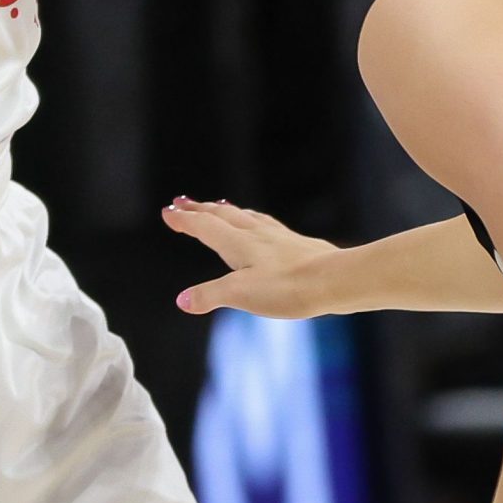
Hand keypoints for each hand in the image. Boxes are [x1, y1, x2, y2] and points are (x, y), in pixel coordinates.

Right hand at [163, 198, 340, 317]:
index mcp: (237, 243)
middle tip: (182, 202)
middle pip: (221, 215)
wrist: (334, 279)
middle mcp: (255, 234)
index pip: (204, 226)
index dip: (184, 219)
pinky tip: (261, 225)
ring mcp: (276, 237)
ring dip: (225, 210)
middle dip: (199, 209)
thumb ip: (210, 295)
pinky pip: (266, 224)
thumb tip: (182, 300)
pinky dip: (253, 219)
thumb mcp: (240, 294)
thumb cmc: (287, 288)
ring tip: (218, 205)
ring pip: (244, 217)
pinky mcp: (295, 243)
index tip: (168, 212)